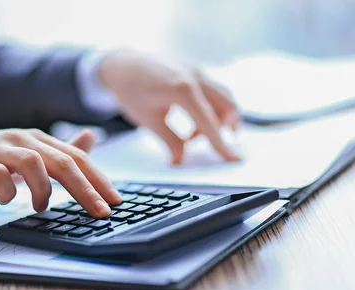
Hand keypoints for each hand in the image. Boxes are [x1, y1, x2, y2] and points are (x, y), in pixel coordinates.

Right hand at [0, 129, 121, 217]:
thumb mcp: (26, 153)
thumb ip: (59, 150)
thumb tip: (91, 137)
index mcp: (36, 139)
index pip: (75, 157)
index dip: (98, 178)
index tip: (115, 201)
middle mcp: (20, 140)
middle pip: (62, 161)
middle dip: (85, 188)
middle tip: (101, 211)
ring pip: (34, 163)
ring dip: (44, 190)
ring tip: (42, 208)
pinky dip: (9, 192)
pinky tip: (8, 201)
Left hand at [98, 51, 240, 163]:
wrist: (122, 63)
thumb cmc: (131, 89)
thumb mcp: (148, 119)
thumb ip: (169, 140)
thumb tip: (180, 161)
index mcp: (182, 88)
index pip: (209, 121)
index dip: (221, 143)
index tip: (233, 159)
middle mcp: (195, 76)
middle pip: (227, 104)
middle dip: (228, 127)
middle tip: (220, 146)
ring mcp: (197, 71)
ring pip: (222, 97)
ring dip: (217, 119)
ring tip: (193, 137)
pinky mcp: (195, 72)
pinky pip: (212, 92)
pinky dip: (209, 109)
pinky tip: (192, 123)